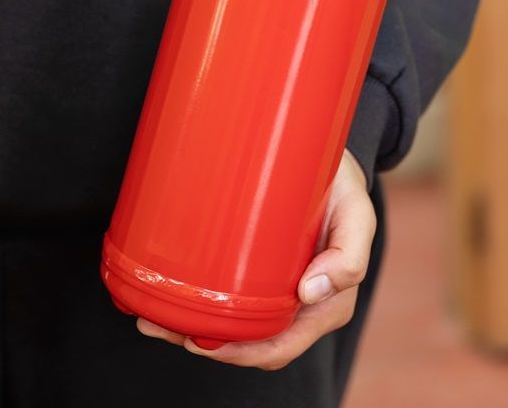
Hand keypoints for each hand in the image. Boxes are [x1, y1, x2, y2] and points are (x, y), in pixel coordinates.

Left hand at [136, 150, 376, 369]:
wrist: (326, 154)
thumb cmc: (344, 189)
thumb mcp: (356, 215)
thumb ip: (349, 254)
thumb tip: (310, 293)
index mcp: (325, 305)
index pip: (279, 346)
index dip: (239, 354)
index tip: (200, 339)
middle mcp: (298, 305)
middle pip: (246, 341)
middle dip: (201, 340)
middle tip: (159, 322)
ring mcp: (274, 289)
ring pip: (230, 325)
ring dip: (188, 327)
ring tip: (151, 314)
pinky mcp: (255, 270)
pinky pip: (225, 298)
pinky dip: (192, 304)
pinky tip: (163, 296)